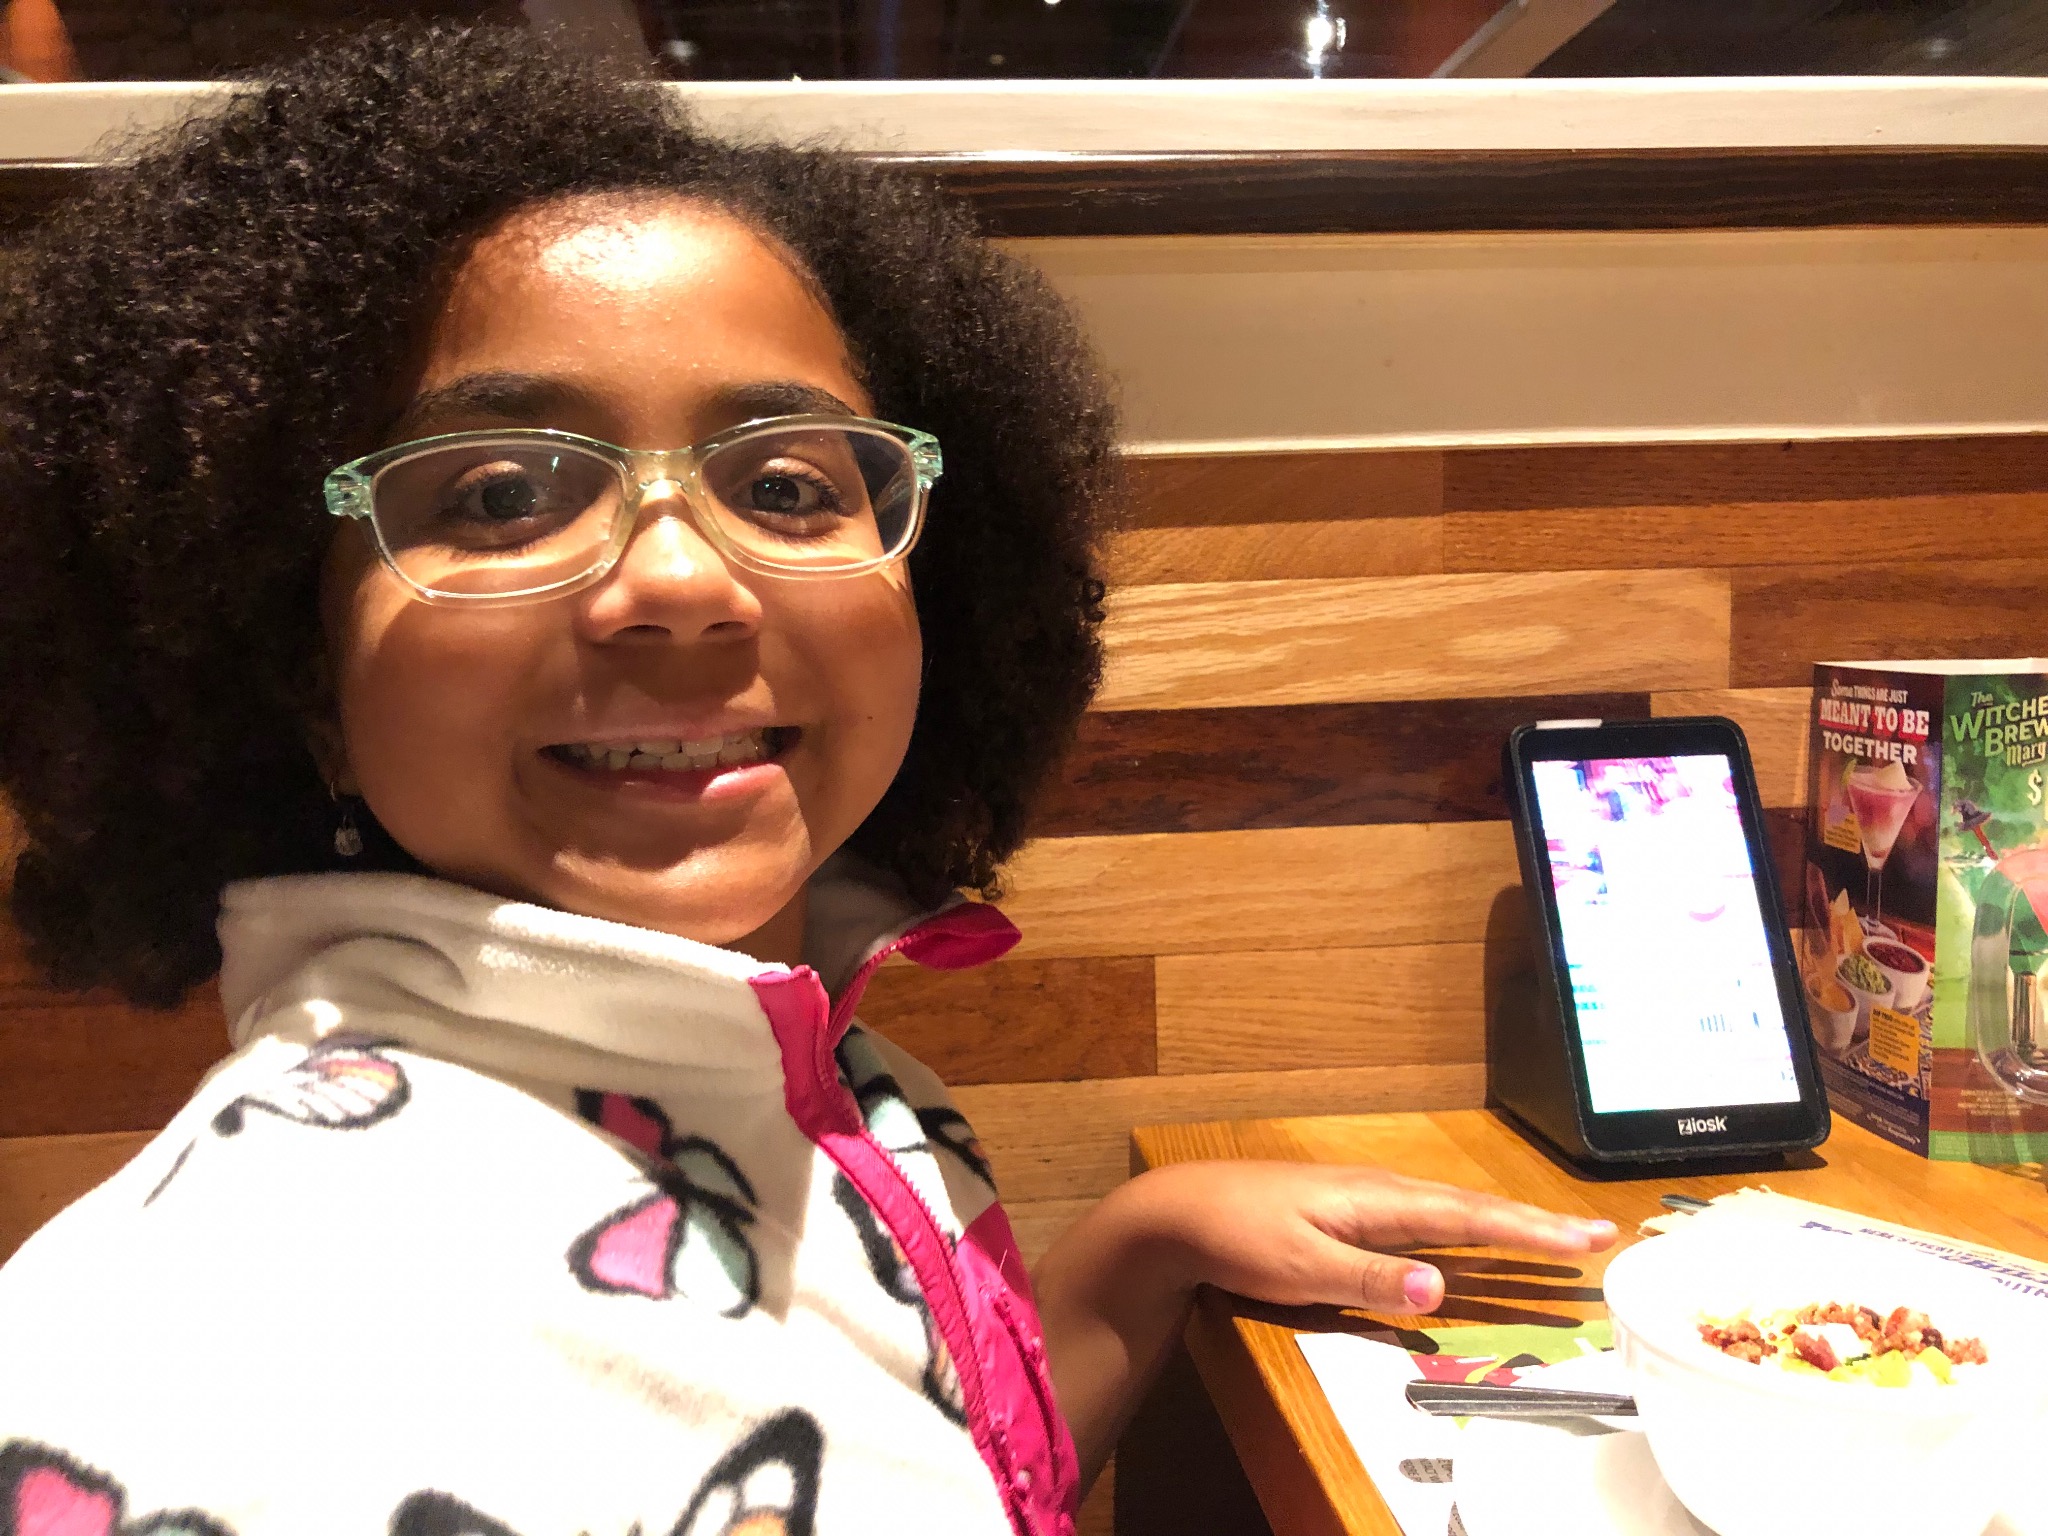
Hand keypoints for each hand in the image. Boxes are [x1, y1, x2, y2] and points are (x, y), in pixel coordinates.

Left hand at [1123, 1159, 1617, 1313]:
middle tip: (1595, 1237)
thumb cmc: (1237, 1237)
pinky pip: (1425, 1218)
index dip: (1531, 1232)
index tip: (1586, 1240)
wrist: (1177, 1212)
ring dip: (1504, 1224)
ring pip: (1451, 1211)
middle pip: (1472, 1209)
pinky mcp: (1347, 1211)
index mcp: (1377, 1201)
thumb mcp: (1301, 1268)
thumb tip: (1442, 1288)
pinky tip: (1473, 1237)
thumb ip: (1371, 1280)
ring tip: (1553, 1236)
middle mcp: (1380, 1192)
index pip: (1470, 1217)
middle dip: (1534, 1225)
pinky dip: (1464, 1228)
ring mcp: (1364, 1199)